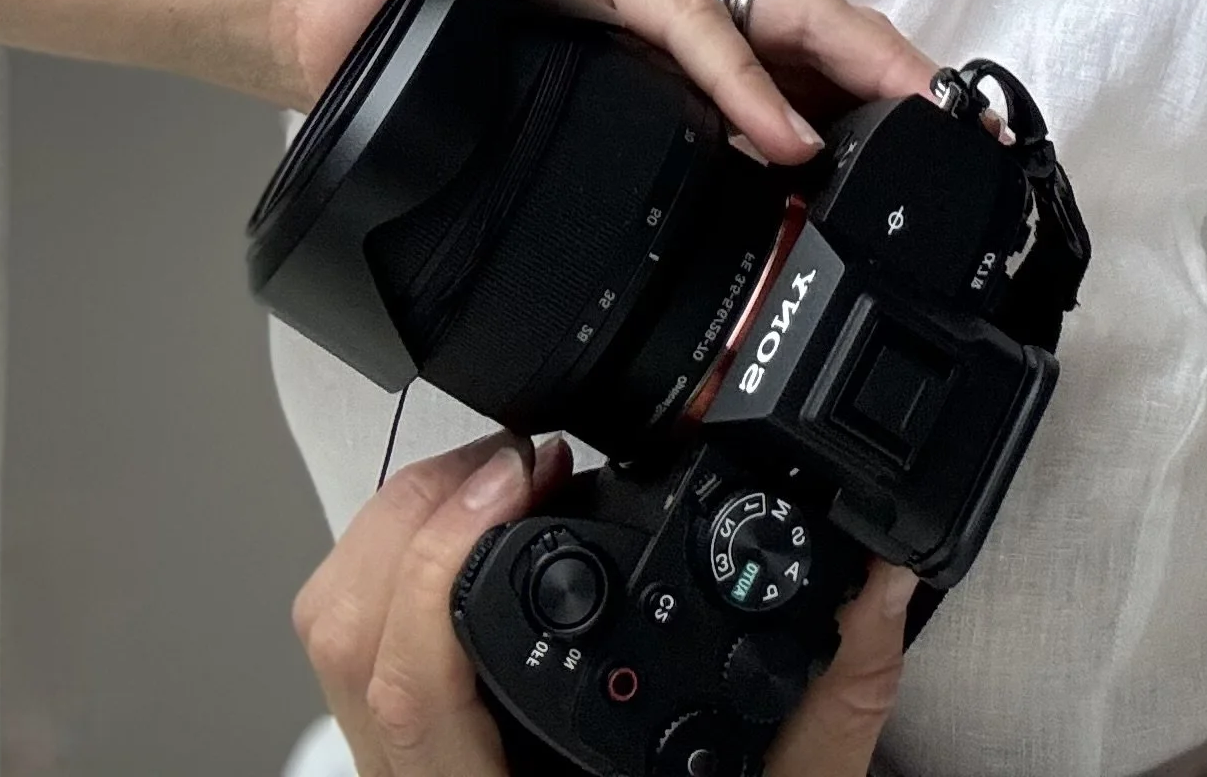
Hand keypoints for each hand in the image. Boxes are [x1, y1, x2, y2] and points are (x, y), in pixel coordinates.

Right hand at [270, 0, 937, 166]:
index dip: (866, 82)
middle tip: (953, 123)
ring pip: (763, 1)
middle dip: (888, 67)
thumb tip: (716, 234)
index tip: (935, 136)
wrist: (327, 9)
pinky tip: (773, 128)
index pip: (788, 42)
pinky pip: (677, 15)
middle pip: (805, 14)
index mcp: (663, 25)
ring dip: (844, 61)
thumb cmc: (439, 60)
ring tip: (900, 112)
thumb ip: (634, 153)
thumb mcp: (563, 128)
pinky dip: (737, 75)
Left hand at [295, 435, 914, 776]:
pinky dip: (409, 565)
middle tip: (522, 459)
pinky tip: (492, 544)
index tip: (523, 473)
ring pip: (333, 635)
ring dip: (406, 526)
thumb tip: (874, 586)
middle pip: (342, 637)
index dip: (441, 557)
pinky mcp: (414, 761)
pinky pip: (359, 648)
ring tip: (509, 481)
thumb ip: (825, 715)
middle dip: (419, 510)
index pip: (409, 688)